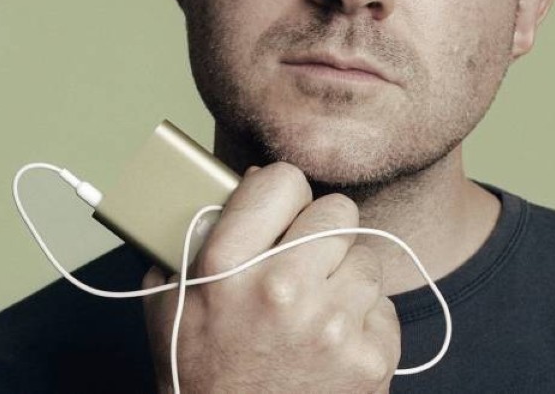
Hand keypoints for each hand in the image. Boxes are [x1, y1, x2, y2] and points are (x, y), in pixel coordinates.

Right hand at [142, 161, 400, 392]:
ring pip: (366, 259)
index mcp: (227, 267)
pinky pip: (383, 306)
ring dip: (344, 280)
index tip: (280, 209)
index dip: (282, 193)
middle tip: (303, 261)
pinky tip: (329, 344)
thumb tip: (241, 180)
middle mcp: (284, 289)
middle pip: (338, 211)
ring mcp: (333, 325)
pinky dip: (362, 322)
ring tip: (312, 313)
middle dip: (321, 232)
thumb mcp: (171, 302)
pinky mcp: (371, 358)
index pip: (283, 180)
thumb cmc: (200, 375)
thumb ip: (196, 237)